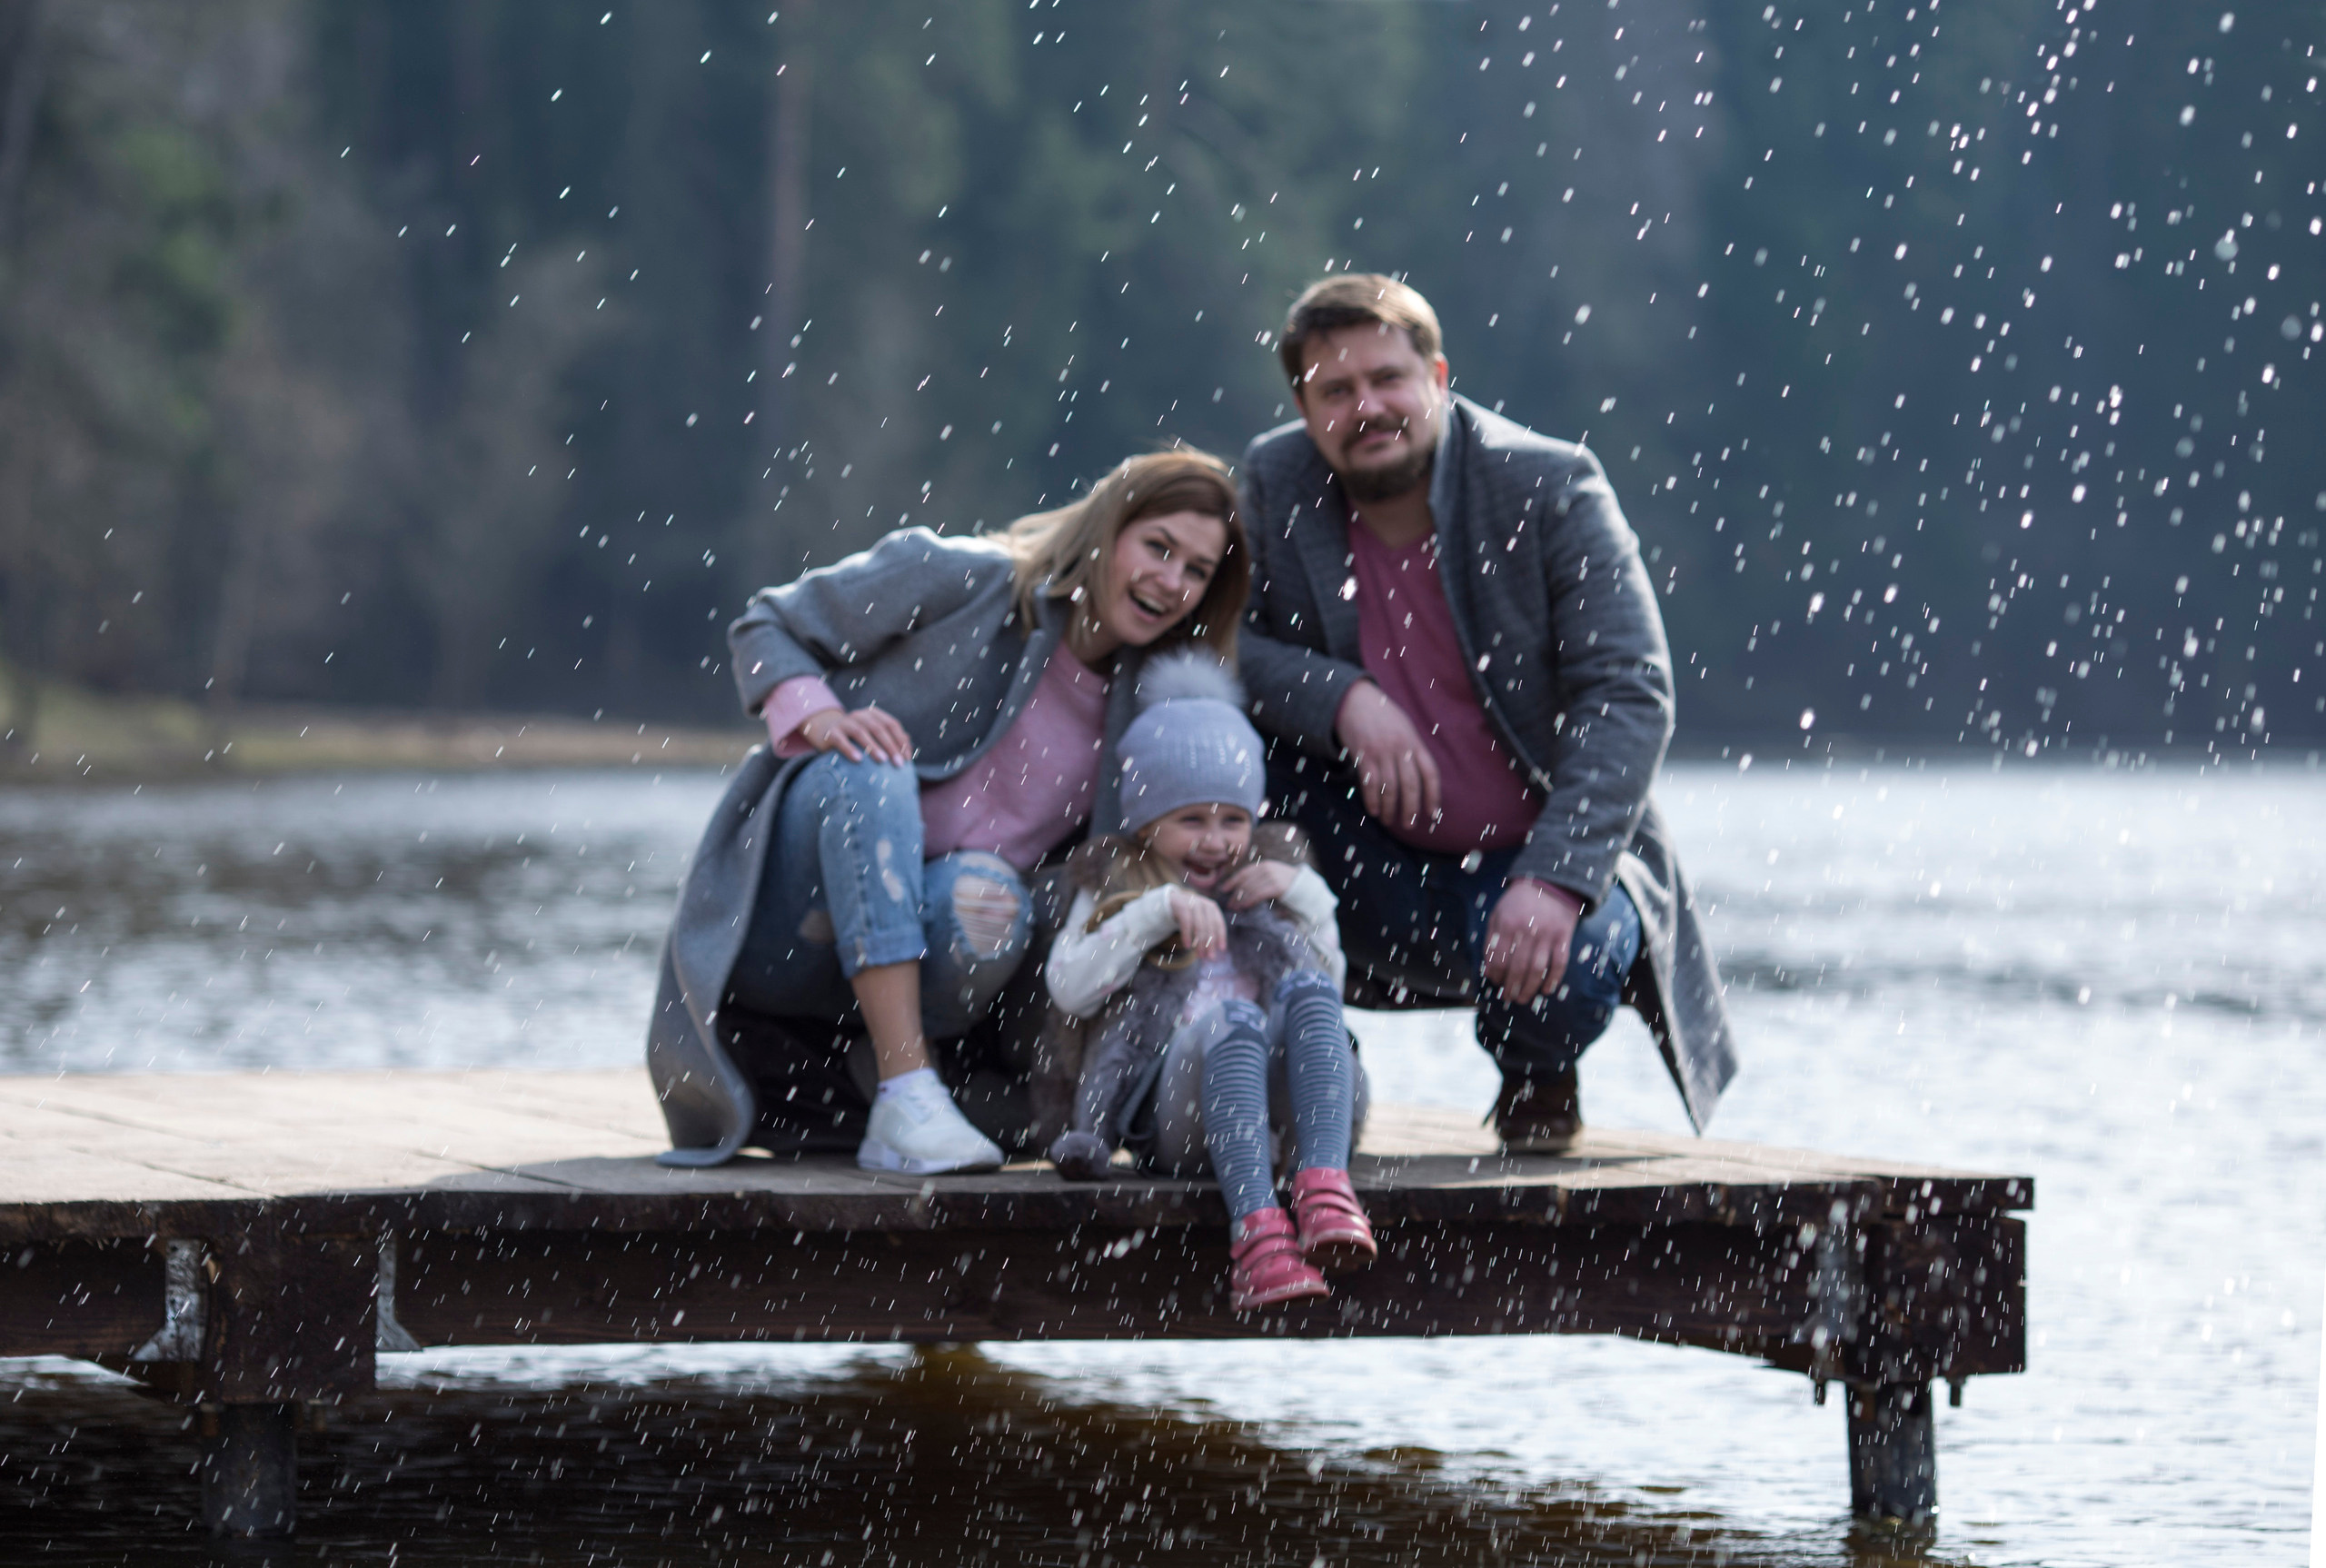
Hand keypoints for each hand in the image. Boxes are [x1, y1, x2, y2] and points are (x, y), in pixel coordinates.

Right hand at [796, 705, 913, 766]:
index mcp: (874, 714)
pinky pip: (841, 740)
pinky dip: (850, 749)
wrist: (825, 732)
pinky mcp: (831, 733)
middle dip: (891, 746)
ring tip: (883, 761)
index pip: (892, 725)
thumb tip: (910, 752)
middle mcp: (860, 715)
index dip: (901, 741)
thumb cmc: (856, 739)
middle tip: (899, 764)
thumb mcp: (874, 737)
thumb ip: (891, 741)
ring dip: (873, 746)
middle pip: (879, 728)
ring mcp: (844, 722)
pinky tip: (858, 760)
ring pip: (860, 732)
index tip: (907, 759)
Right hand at [1167, 887, 1226, 955]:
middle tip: (1210, 957)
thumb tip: (1214, 950)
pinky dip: (1187, 936)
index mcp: (1212, 907)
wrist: (1172, 901)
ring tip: (1200, 955)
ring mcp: (1192, 904)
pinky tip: (1187, 946)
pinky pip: (1186, 924)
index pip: (1219, 923)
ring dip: (1200, 943)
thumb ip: (1208, 931)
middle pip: (1209, 927)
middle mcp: (1204, 904)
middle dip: (1210, 943)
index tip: (1222, 949)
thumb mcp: (1201, 919)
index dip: (1221, 936)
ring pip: (1199, 927)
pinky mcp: (1181, 906)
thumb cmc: (1190, 915)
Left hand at [1219, 859, 1298, 910]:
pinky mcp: (1277, 887)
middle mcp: (1267, 869)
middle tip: (1229, 904)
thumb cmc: (1287, 885)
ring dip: (1240, 899)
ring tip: (1235, 908)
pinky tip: (1244, 906)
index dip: (1232, 881)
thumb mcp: (1272, 877)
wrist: (1306, 887)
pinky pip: (1258, 894)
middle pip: (1246, 882)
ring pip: (1250, 889)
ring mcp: (1272, 877)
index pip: (1244, 873)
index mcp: (1265, 865)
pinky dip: (1249, 900)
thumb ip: (1259, 880)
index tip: (1224, 889)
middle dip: (1235, 894)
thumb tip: (1240, 890)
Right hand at [1333, 681, 1441, 831]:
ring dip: (1389, 808)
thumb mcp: (1405, 728)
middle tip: (1409, 824)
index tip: (1432, 814)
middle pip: (1411, 785)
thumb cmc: (1383, 716)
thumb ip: (1414, 750)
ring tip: (1389, 820)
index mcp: (1414, 742)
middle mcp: (1400, 748)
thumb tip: (1422, 779)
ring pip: (1389, 788)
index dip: (1433, 796)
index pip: (1430, 773)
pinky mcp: (1362, 755)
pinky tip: (1374, 811)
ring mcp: (1381, 752)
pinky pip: (1369, 783)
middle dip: (1411, 809)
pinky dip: (1372, 800)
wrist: (1355, 700)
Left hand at [1481, 880, 1582, 1006]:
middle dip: (1511, 988)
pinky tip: (1546, 990)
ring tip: (1522, 999)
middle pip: (1517, 968)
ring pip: (1537, 970)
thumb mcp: (1498, 914)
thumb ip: (1492, 940)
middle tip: (1508, 997)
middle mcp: (1527, 931)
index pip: (1498, 959)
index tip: (1495, 983)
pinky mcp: (1564, 936)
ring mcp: (1547, 934)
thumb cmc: (1518, 903)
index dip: (1495, 975)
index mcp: (1507, 925)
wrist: (1549, 884)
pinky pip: (1559, 964)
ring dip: (1529, 989)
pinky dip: (1553, 980)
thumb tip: (1489, 970)